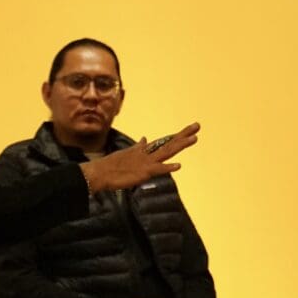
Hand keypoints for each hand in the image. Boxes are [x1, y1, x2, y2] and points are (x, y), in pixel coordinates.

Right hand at [80, 122, 198, 192]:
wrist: (99, 172)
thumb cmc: (112, 165)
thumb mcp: (127, 153)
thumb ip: (138, 147)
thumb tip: (144, 139)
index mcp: (144, 150)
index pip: (165, 141)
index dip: (178, 136)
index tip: (190, 130)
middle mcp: (147, 153)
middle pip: (169, 143)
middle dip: (184, 135)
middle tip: (197, 126)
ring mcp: (146, 162)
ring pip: (166, 152)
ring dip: (180, 145)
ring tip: (194, 139)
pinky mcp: (143, 172)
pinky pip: (158, 170)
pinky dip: (168, 167)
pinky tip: (179, 165)